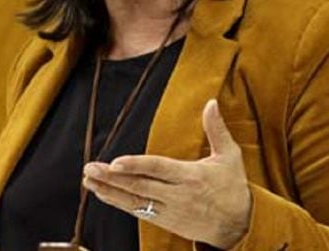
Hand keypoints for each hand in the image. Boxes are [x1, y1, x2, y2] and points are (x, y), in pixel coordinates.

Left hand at [82, 99, 251, 248]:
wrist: (240, 226)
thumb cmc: (233, 187)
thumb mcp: (230, 157)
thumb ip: (217, 129)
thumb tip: (211, 102)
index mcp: (191, 176)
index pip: (158, 169)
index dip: (136, 166)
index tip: (114, 162)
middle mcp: (178, 195)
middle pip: (140, 186)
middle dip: (112, 178)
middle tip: (89, 168)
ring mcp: (170, 211)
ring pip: (135, 201)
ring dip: (109, 191)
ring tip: (88, 180)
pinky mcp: (165, 222)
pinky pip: (138, 212)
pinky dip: (119, 202)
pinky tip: (102, 193)